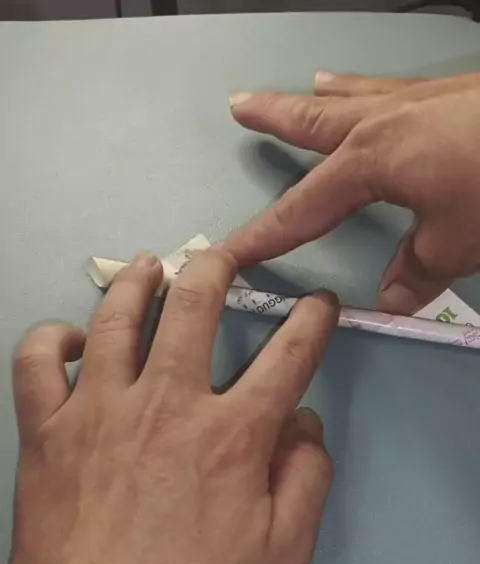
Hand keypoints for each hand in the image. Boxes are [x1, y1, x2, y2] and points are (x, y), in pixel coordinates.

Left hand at [0, 250, 336, 563]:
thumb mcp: (281, 557)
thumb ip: (306, 482)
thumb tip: (305, 427)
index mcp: (232, 435)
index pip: (288, 357)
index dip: (311, 322)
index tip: (317, 305)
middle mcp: (168, 403)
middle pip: (196, 305)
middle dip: (217, 266)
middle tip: (222, 254)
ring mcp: (100, 409)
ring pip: (117, 316)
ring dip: (139, 281)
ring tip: (151, 267)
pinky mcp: (47, 428)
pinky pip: (38, 360)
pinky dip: (52, 339)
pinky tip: (71, 340)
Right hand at [226, 72, 479, 313]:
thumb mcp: (456, 242)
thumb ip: (417, 272)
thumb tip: (392, 300)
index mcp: (371, 160)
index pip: (302, 209)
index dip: (264, 236)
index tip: (230, 251)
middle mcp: (384, 122)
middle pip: (314, 121)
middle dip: (275, 117)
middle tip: (240, 105)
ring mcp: (418, 101)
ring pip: (354, 96)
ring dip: (322, 95)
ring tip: (305, 87)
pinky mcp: (452, 94)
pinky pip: (394, 89)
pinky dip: (372, 90)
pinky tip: (378, 91)